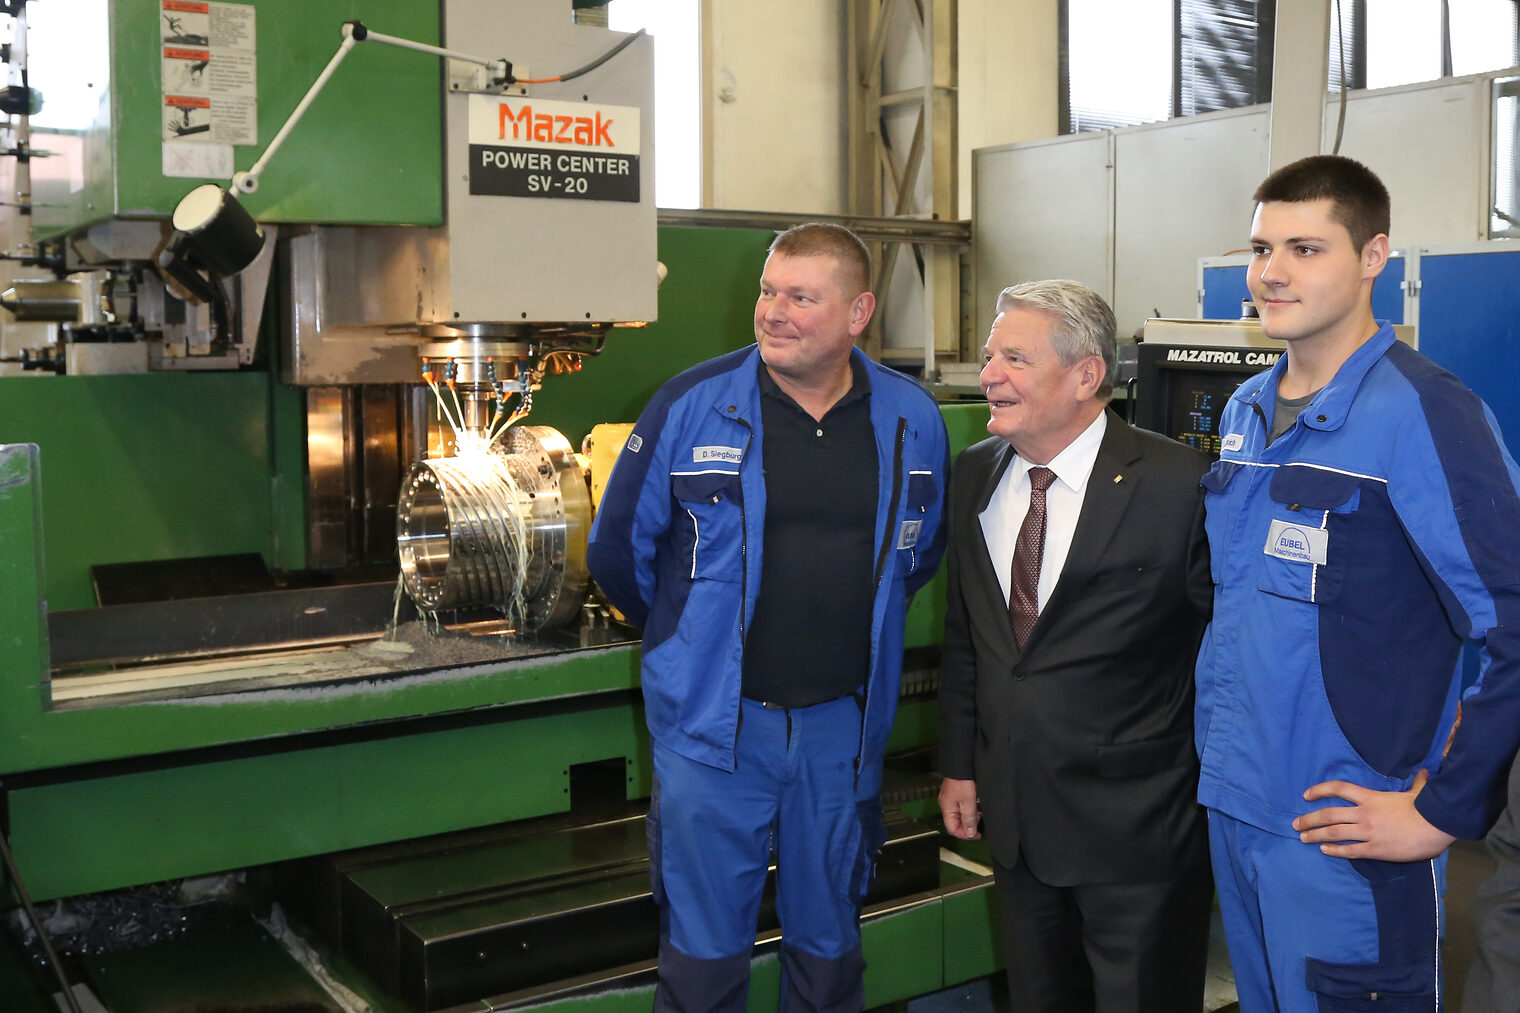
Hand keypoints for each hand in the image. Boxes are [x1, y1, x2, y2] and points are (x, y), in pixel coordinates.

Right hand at [939, 777, 980, 839]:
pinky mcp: (956, 793)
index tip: (977, 835)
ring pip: (961, 815)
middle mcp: (947, 805)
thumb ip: (969, 819)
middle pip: (957, 823)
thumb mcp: (968, 802)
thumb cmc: (962, 780)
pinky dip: (971, 808)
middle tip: (979, 821)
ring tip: (980, 811)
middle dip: (969, 825)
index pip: (953, 829)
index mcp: (947, 809)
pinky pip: (963, 806)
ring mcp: (951, 799)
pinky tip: (977, 803)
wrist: (961, 764)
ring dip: (971, 816)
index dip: (965, 835)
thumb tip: (970, 833)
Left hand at [1293, 770, 1455, 861]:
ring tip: (1303, 838)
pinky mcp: (1376, 849)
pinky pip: (1350, 851)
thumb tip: (1425, 772)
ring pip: (1334, 833)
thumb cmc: (1427, 808)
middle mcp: (1364, 814)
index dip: (1320, 790)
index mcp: (1370, 798)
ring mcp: (1368, 832)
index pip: (1339, 789)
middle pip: (1329, 814)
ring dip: (1316, 835)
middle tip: (1296, 823)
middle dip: (1310, 819)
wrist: (1436, 826)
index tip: (1306, 795)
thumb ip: (1417, 783)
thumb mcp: (1417, 793)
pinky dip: (1335, 850)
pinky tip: (1324, 850)